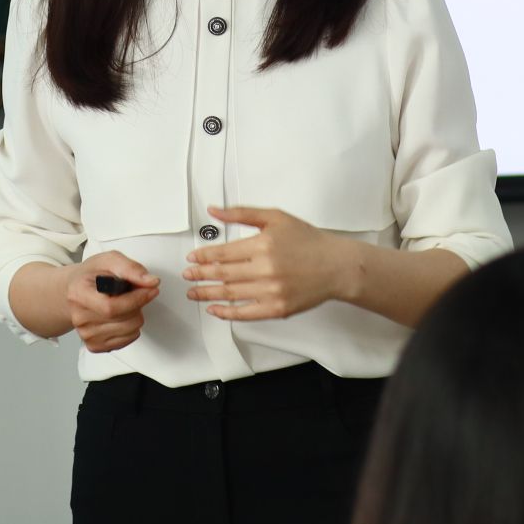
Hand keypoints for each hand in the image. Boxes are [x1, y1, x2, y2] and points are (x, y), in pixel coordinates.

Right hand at [66, 251, 159, 353]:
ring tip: (124, 303)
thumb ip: (131, 268)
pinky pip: (127, 340)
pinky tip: (121, 316)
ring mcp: (86, 334)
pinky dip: (131, 328)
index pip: (111, 307)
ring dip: (135, 315)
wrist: (74, 291)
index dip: (136, 299)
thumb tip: (150, 281)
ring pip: (130, 331)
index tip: (150, 290)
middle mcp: (79, 317)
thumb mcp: (109, 260)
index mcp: (79, 294)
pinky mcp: (95, 346)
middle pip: (124, 320)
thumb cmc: (91, 276)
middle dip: (138, 305)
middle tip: (131, 293)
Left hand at [182, 205, 361, 321]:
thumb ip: (242, 213)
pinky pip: (246, 313)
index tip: (192, 258)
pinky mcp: (278, 308)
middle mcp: (265, 269)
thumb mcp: (275, 218)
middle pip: (222, 274)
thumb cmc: (308, 240)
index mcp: (262, 244)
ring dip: (207, 294)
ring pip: (230, 294)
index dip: (203, 256)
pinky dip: (227, 313)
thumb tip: (214, 210)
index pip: (222, 253)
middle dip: (200, 275)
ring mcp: (271, 291)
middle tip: (187, 276)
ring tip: (194, 293)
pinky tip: (215, 310)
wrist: (336, 266)